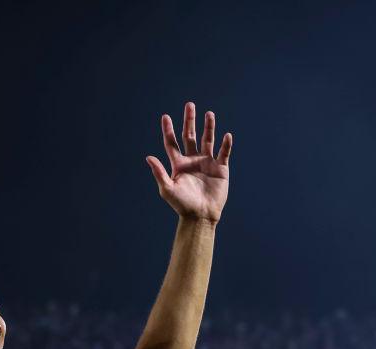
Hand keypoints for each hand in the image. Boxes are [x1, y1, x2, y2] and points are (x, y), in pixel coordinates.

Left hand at [145, 102, 231, 223]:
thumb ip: (159, 172)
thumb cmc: (182, 204)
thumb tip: (148, 157)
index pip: (172, 143)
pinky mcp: (221, 168)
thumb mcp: (167, 189)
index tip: (165, 116)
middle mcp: (192, 160)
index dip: (168, 130)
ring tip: (209, 113)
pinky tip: (226, 135)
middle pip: (190, 136)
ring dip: (209, 127)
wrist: (200, 215)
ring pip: (208, 140)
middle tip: (189, 105)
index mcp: (178, 163)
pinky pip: (224, 153)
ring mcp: (207, 162)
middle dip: (189, 121)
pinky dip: (226, 144)